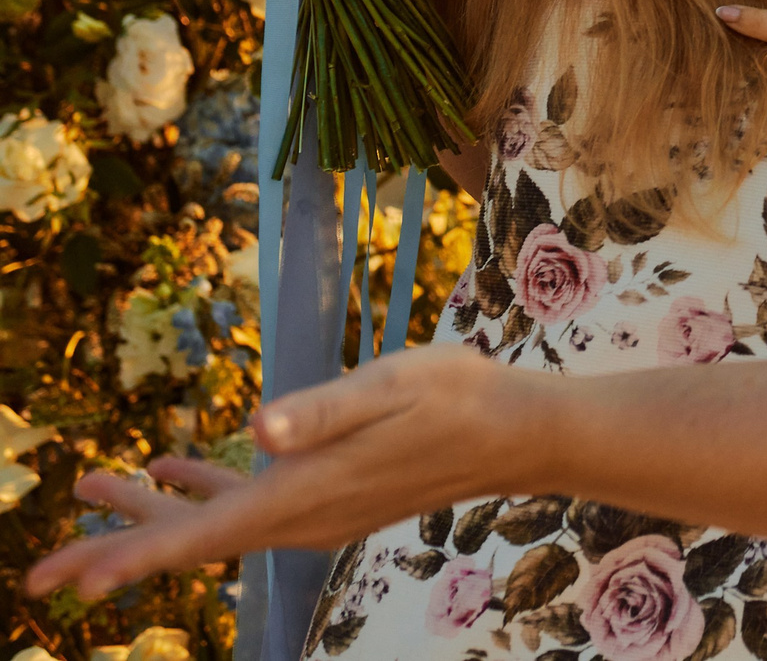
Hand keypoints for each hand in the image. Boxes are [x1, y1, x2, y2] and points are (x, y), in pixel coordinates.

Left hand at [26, 346, 535, 600]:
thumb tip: (258, 428)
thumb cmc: (460, 398)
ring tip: (90, 491)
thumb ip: (324, 409)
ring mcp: (316, 514)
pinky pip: (248, 508)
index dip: (131, 555)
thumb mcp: (392, 385)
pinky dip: (203, 494)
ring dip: (151, 516)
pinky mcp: (329, 499)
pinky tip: (175, 467)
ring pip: (216, 526)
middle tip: (42, 572)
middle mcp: (304, 517)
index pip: (204, 534)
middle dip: (117, 549)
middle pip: (195, 542)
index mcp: (308, 491)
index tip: (67, 580)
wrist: (520, 434)